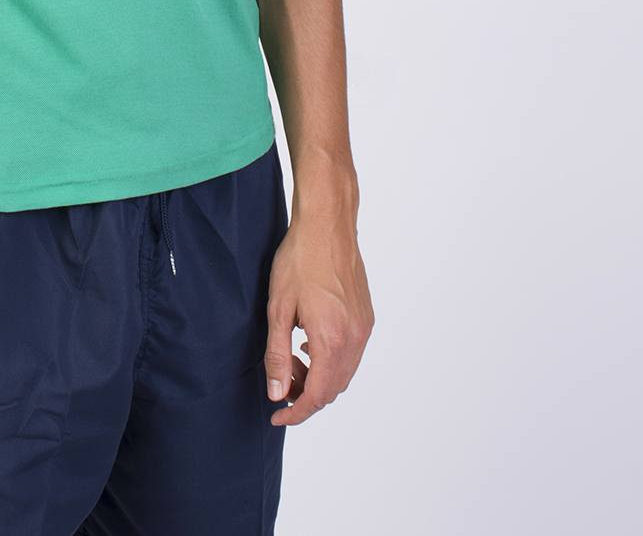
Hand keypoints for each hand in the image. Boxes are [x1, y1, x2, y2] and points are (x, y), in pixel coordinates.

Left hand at [262, 216, 373, 425]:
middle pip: (334, 388)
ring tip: (291, 357)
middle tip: (280, 379)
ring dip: (318, 376)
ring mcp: (364, 327)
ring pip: (343, 372)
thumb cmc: (299, 260)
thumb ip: (277, 354)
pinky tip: (309, 341)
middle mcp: (355, 338)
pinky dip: (330, 360)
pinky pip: (351, 353)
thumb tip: (276, 392)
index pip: (318, 396)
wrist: (327, 225)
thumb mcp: (278, 308)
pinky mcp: (366, 316)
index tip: (278, 417)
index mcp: (332, 340)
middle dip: (305, 393)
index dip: (296, 412)